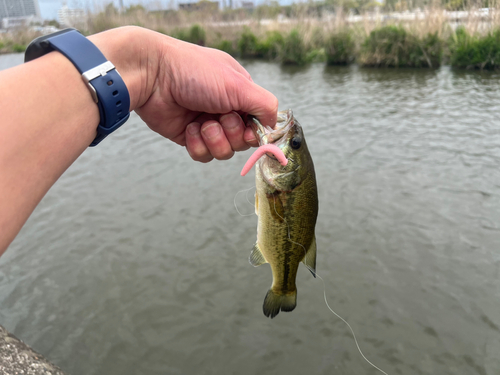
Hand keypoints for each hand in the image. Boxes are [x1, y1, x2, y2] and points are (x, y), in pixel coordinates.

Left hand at [91, 27, 277, 161]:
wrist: (152, 76)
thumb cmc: (195, 73)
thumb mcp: (238, 84)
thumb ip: (264, 104)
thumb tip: (273, 125)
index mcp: (240, 94)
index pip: (259, 123)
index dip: (255, 132)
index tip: (250, 129)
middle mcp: (225, 110)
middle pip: (243, 142)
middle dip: (233, 133)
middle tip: (221, 117)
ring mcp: (207, 124)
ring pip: (224, 152)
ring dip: (214, 139)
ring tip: (202, 122)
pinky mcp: (189, 137)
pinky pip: (203, 155)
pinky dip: (197, 144)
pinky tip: (189, 128)